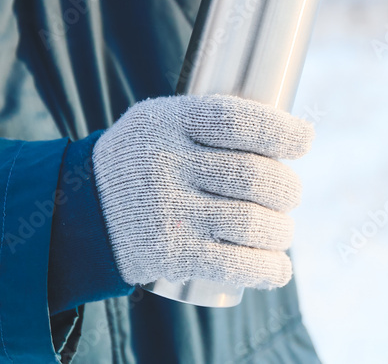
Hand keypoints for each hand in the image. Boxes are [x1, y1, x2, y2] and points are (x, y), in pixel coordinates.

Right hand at [92, 94, 312, 288]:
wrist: (82, 210)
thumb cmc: (143, 158)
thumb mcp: (162, 121)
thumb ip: (212, 119)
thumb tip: (290, 133)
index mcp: (170, 123)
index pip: (236, 122)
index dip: (280, 131)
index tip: (305, 140)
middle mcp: (167, 165)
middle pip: (252, 176)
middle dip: (287, 188)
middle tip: (290, 194)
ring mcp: (168, 212)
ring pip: (249, 222)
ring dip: (281, 231)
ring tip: (283, 231)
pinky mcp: (169, 253)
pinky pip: (230, 264)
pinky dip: (265, 268)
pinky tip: (279, 269)